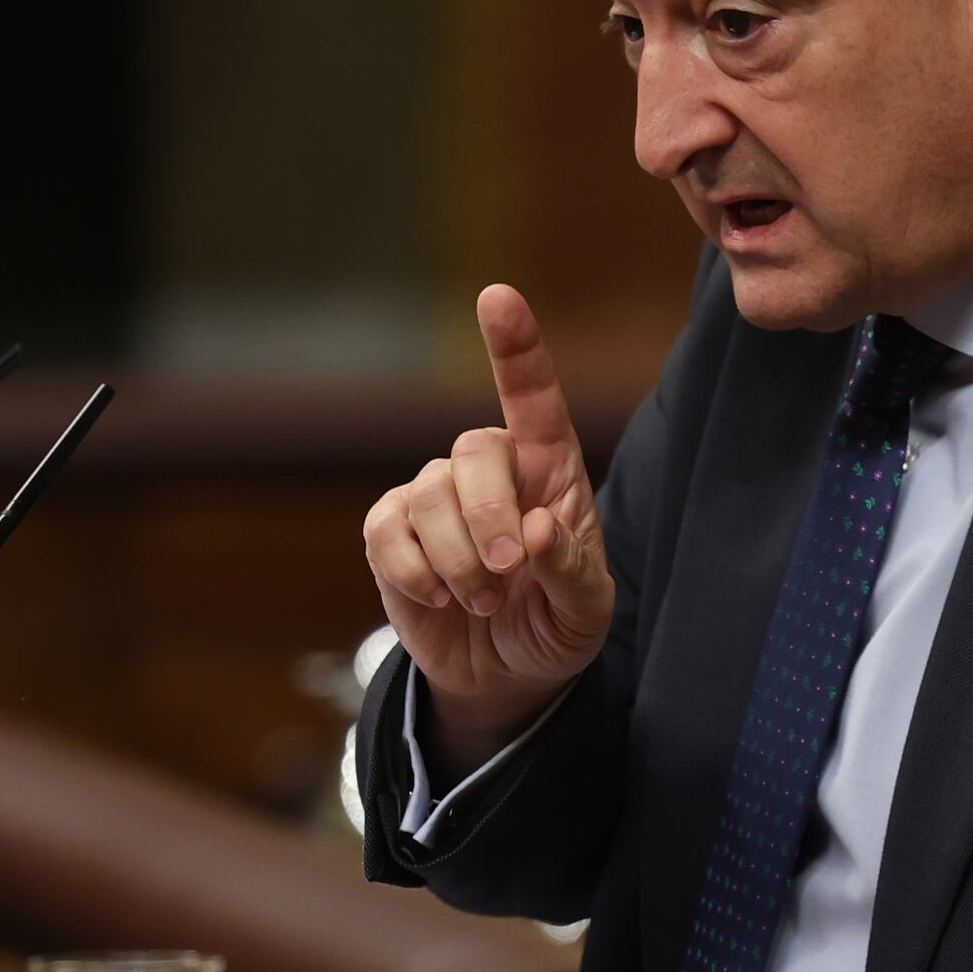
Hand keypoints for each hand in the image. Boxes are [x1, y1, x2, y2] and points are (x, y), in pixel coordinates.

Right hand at [361, 285, 615, 768]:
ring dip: (457, 561)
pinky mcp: (391, 531)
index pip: (533, 398)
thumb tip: (536, 531)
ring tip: (483, 601)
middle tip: (508, 575)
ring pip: (428, 495)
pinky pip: (385, 531)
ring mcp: (435, 496)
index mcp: (550, 472)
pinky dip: (412, 572)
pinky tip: (437, 598)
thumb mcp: (587, 612)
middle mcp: (491, 470)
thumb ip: (573, 572)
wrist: (503, 674)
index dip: (516, 348)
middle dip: (488, 517)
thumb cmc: (556, 624)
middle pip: (473, 450)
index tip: (497, 297)